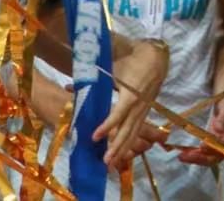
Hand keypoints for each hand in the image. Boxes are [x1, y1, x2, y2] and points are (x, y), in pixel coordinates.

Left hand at [97, 40, 168, 165]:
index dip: (106, 127)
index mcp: (131, 95)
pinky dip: (129, 144)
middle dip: (116, 147)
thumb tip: (67, 88)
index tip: (94, 137)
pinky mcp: (145, 112)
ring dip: (123, 150)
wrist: (155, 59)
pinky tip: (122, 155)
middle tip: (105, 162)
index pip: (118, 114)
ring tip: (111, 165)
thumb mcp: (111, 68)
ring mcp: (144, 110)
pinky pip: (137, 131)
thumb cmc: (131, 62)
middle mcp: (139, 106)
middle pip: (127, 130)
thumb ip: (91, 80)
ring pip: (133, 134)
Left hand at [177, 92, 223, 165]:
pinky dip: (196, 154)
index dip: (213, 150)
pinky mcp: (214, 143)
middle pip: (216, 157)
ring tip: (181, 157)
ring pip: (210, 157)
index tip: (201, 147)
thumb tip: (219, 129)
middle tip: (184, 156)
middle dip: (200, 158)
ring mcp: (221, 144)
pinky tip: (185, 153)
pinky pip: (206, 152)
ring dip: (196, 158)